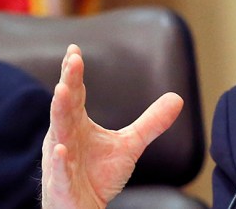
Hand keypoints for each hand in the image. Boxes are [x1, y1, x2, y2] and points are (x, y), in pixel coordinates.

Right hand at [41, 45, 183, 207]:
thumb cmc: (97, 175)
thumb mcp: (130, 144)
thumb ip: (151, 122)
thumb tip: (177, 98)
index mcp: (77, 125)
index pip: (75, 94)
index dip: (75, 73)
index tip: (75, 50)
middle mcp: (65, 137)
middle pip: (65, 106)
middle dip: (68, 83)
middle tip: (73, 60)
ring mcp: (61, 160)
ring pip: (59, 133)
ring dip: (59, 112)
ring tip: (62, 91)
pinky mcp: (62, 184)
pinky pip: (60, 171)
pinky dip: (60, 160)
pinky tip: (61, 149)